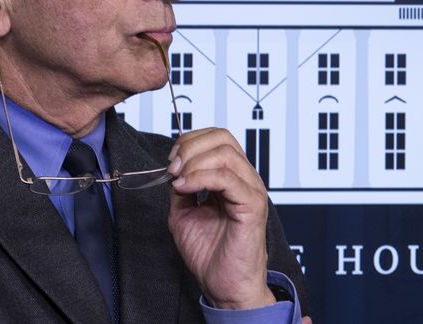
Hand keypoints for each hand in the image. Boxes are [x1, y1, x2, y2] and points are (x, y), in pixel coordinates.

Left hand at [167, 128, 274, 308]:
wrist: (224, 285)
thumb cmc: (211, 254)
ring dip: (193, 162)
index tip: (170, 161)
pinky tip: (185, 188)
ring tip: (178, 181)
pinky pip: (227, 178)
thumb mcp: (183, 212)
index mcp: (232, 176)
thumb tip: (172, 168)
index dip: (190, 141)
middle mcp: (245, 178)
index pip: (217, 138)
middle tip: (171, 168)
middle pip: (222, 138)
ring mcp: (251, 189)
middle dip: (189, 147)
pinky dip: (200, 178)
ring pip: (225, 153)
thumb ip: (180, 187)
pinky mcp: (252, 204)